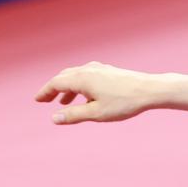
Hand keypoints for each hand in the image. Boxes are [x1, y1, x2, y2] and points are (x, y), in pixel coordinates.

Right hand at [35, 61, 156, 124]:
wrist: (149, 90)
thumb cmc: (124, 102)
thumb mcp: (96, 113)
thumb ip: (74, 115)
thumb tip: (54, 118)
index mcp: (81, 78)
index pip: (55, 83)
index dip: (44, 92)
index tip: (37, 100)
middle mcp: (87, 69)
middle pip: (64, 77)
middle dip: (53, 89)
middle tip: (45, 100)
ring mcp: (99, 68)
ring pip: (76, 76)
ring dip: (67, 88)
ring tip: (64, 102)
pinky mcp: (109, 71)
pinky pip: (87, 76)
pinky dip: (80, 85)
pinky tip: (86, 97)